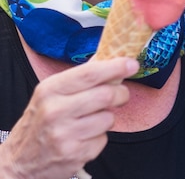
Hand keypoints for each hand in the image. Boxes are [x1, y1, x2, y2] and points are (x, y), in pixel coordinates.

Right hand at [0, 57, 138, 178]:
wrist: (20, 161)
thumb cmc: (41, 121)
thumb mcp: (52, 93)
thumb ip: (81, 76)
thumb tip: (110, 56)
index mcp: (50, 90)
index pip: (90, 74)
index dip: (116, 67)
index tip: (132, 64)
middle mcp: (55, 111)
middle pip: (106, 95)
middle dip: (120, 93)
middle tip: (120, 94)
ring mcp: (64, 135)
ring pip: (108, 118)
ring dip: (107, 118)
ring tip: (91, 120)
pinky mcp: (74, 155)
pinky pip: (104, 139)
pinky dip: (100, 137)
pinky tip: (84, 137)